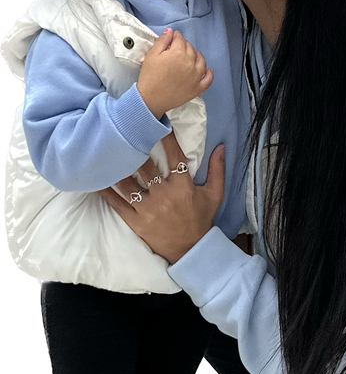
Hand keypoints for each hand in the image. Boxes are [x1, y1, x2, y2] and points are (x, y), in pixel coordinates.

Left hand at [97, 132, 224, 263]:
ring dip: (117, 167)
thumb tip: (221, 147)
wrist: (190, 250)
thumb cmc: (201, 220)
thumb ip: (217, 170)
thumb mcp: (214, 195)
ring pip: (127, 183)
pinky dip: (105, 191)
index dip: (166, 138)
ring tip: (107, 152)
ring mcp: (147, 209)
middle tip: (125, 132)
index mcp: (183, 186)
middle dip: (135, 148)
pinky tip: (96, 178)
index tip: (159, 123)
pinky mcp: (135, 221)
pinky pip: (117, 203)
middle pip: (145, 166)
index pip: (174, 156)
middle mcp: (164, 195)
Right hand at [137, 28, 212, 119]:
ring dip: (198, 56)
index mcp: (178, 53)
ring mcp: (196, 76)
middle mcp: (190, 63)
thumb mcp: (152, 55)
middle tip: (179, 47)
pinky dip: (209, 73)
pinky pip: (208, 79)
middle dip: (185, 45)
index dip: (176, 37)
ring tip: (194, 55)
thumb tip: (170, 31)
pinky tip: (208, 70)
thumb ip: (162, 41)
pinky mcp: (197, 88)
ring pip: (201, 61)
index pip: (180, 39)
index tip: (173, 37)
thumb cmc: (150, 76)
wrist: (151, 98)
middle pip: (190, 49)